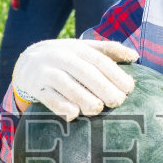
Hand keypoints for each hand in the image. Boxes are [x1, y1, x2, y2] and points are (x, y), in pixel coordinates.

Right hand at [11, 39, 138, 120]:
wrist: (27, 61)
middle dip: (103, 87)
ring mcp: (47, 72)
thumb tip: (135, 56)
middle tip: (118, 102)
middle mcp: (62, 57)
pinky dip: (60, 106)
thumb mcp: (83, 49)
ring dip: (83, 98)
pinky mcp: (35, 87)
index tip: (129, 88)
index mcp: (77, 49)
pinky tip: (73, 114)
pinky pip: (48, 97)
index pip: (99, 60)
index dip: (115, 74)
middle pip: (85, 72)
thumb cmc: (65, 58)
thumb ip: (108, 50)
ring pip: (66, 84)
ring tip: (97, 110)